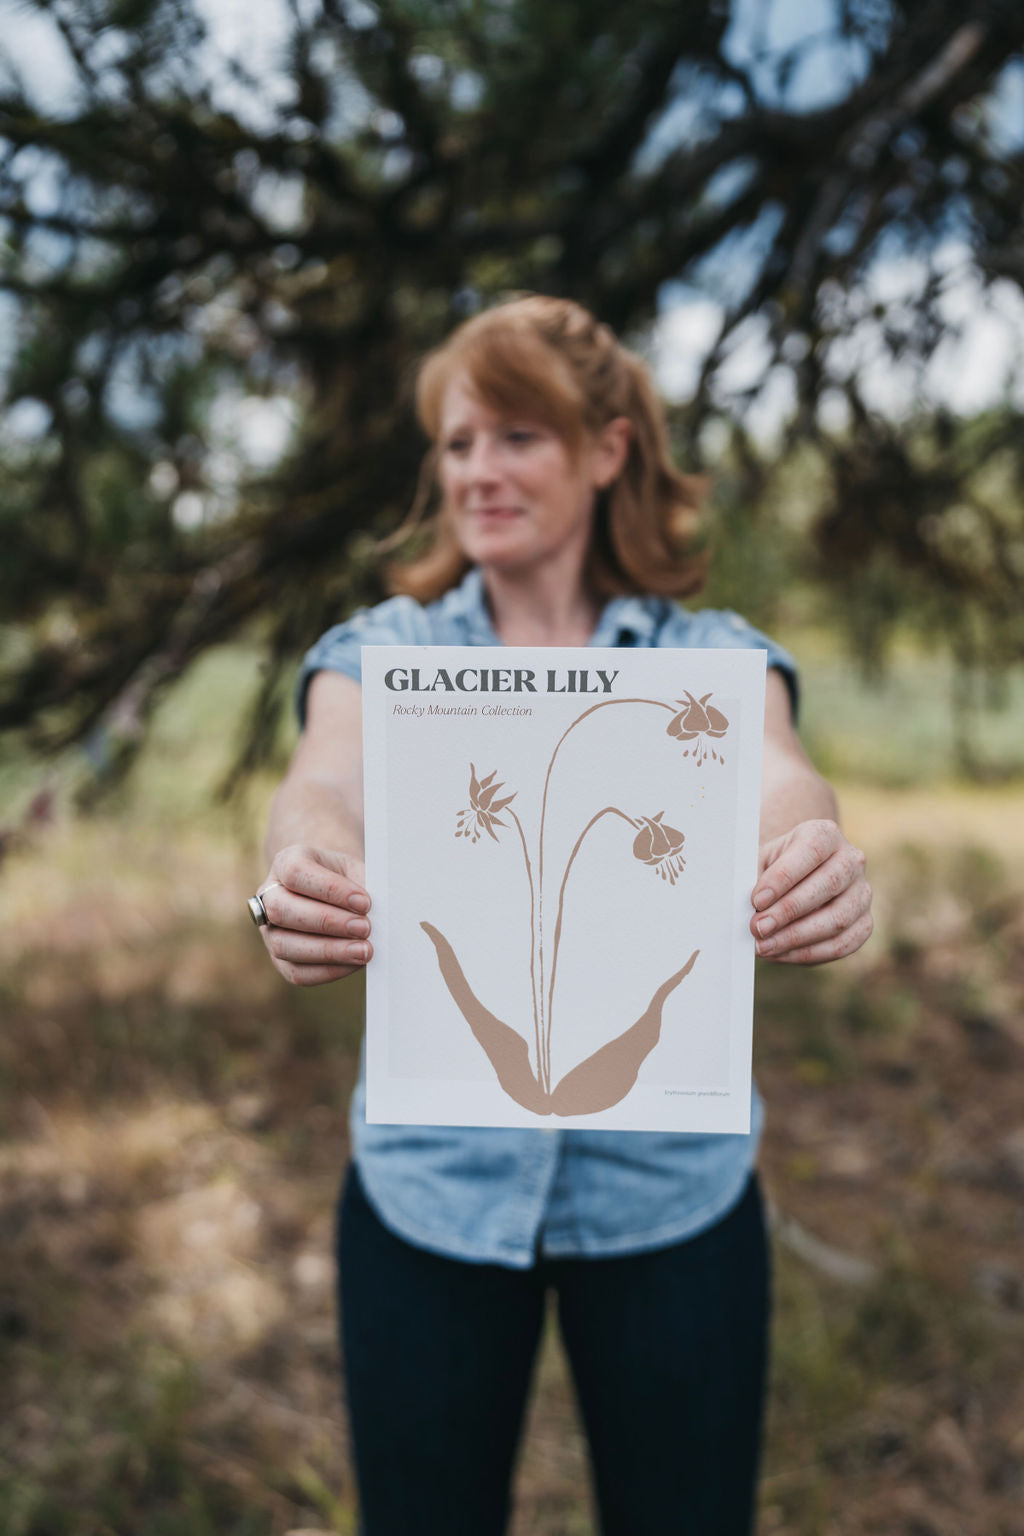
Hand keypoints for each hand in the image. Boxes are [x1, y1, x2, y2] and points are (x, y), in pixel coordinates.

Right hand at [257, 845, 372, 985]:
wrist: (337, 893)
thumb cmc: (347, 879)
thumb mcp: (356, 870)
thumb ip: (363, 886)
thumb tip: (379, 915)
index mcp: (286, 863)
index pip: (296, 873)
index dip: (331, 889)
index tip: (364, 901)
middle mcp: (269, 896)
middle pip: (282, 910)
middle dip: (328, 922)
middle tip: (365, 928)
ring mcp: (270, 930)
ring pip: (284, 945)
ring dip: (328, 950)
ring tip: (363, 950)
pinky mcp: (280, 959)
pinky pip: (296, 972)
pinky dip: (328, 970)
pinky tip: (354, 963)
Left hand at [750, 819, 871, 964]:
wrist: (797, 878)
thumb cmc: (775, 868)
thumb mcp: (761, 862)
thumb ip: (755, 879)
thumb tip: (746, 910)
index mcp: (825, 834)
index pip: (810, 851)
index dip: (783, 878)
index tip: (756, 900)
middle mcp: (851, 860)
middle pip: (827, 884)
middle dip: (788, 911)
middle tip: (757, 927)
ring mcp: (862, 893)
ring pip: (837, 919)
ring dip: (796, 937)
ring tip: (764, 945)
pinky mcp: (864, 923)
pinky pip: (841, 945)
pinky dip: (807, 953)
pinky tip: (780, 953)